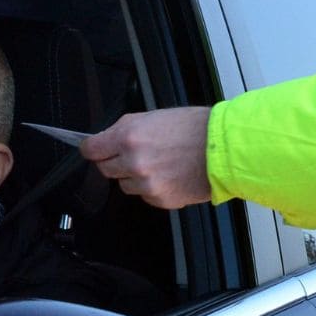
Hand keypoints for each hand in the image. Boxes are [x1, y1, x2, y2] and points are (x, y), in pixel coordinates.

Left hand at [81, 107, 213, 208]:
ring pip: (124, 185)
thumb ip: (126, 129)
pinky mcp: (159, 199)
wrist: (224, 149)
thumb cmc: (196, 128)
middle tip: (135, 154)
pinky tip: (169, 174)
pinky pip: (144, 196)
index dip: (92, 148)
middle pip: (105, 169)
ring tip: (159, 164)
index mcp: (129, 137)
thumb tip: (106, 140)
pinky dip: (152, 188)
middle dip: (115, 161)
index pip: (91, 149)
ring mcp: (146, 184)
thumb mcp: (155, 116)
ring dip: (134, 176)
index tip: (94, 149)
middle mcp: (133, 162)